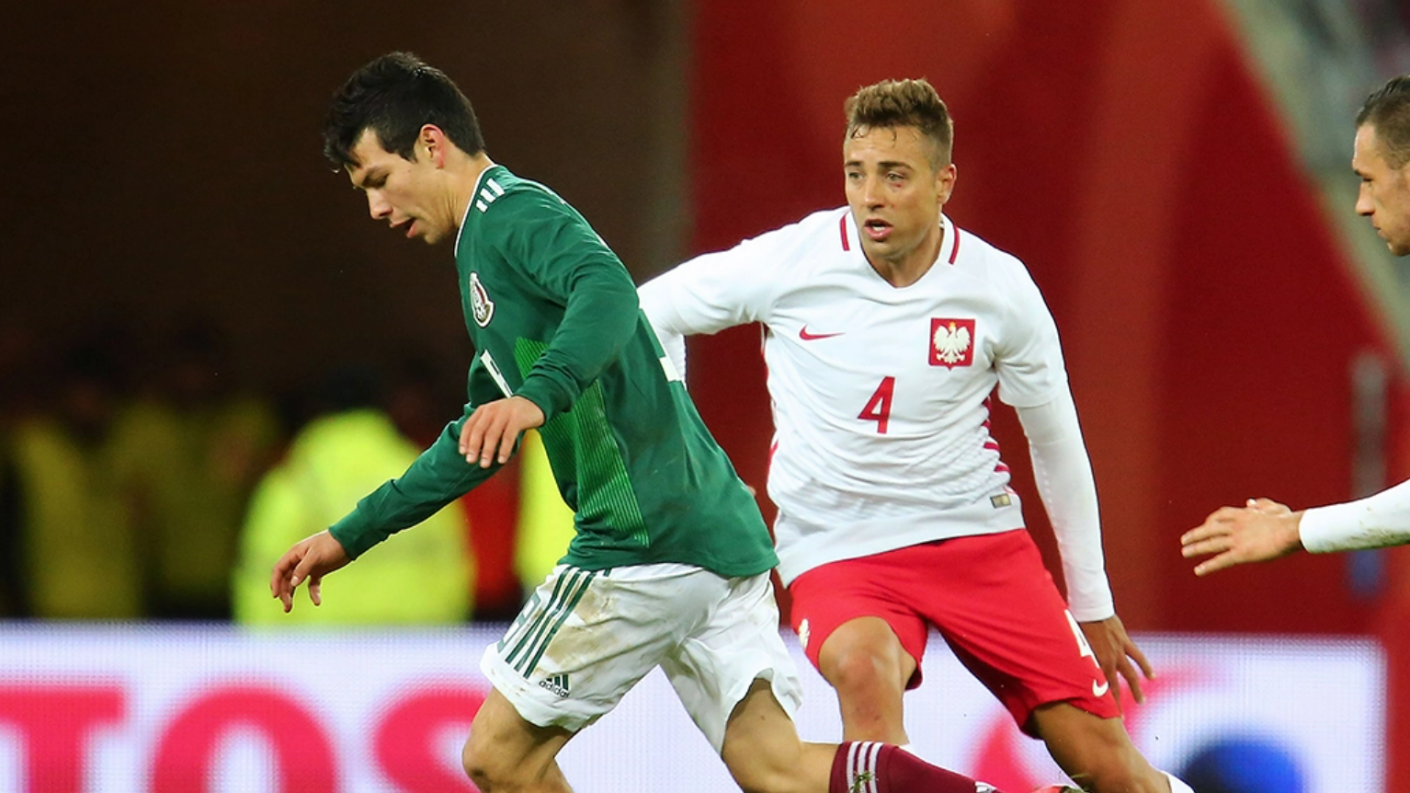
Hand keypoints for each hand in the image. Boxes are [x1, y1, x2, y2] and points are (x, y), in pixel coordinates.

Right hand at [269, 530, 350, 612]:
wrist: (350, 540)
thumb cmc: (331, 544)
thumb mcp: (316, 556)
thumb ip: (303, 569)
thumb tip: (292, 584)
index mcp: (294, 554)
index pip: (278, 569)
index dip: (275, 583)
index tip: (275, 596)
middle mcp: (299, 560)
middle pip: (285, 579)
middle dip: (284, 592)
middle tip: (287, 606)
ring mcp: (309, 566)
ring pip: (295, 583)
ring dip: (291, 594)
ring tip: (289, 608)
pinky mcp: (319, 571)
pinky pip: (312, 584)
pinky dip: (313, 593)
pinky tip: (317, 602)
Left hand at [459, 396, 544, 467]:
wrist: (533, 402)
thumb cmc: (511, 414)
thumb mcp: (495, 417)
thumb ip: (484, 428)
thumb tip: (473, 451)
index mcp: (483, 410)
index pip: (469, 425)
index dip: (464, 439)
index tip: (463, 453)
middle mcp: (492, 410)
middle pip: (479, 430)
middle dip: (473, 447)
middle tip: (471, 461)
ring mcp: (505, 413)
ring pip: (492, 434)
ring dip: (487, 451)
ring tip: (485, 464)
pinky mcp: (517, 418)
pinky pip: (508, 436)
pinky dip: (504, 449)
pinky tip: (502, 459)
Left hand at [1079, 615, 1153, 712]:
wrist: (1090, 607)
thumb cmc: (1076, 624)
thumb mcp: (1072, 645)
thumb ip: (1072, 660)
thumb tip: (1061, 671)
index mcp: (1094, 663)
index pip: (1097, 689)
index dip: (1100, 704)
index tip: (1101, 716)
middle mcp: (1108, 660)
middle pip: (1114, 687)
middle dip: (1116, 703)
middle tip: (1118, 719)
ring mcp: (1118, 652)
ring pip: (1130, 675)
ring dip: (1136, 689)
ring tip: (1141, 701)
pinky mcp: (1125, 642)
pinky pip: (1138, 657)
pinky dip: (1145, 667)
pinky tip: (1152, 677)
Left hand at [1180, 498, 1302, 575]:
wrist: (1293, 530)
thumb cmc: (1289, 521)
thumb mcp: (1275, 508)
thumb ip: (1261, 504)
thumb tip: (1249, 502)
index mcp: (1244, 515)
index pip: (1221, 515)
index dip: (1211, 520)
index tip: (1205, 524)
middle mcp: (1237, 526)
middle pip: (1210, 529)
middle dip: (1196, 534)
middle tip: (1184, 539)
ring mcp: (1238, 540)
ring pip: (1212, 544)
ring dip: (1196, 548)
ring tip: (1184, 553)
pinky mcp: (1242, 553)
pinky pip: (1221, 560)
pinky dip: (1208, 566)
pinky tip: (1198, 571)